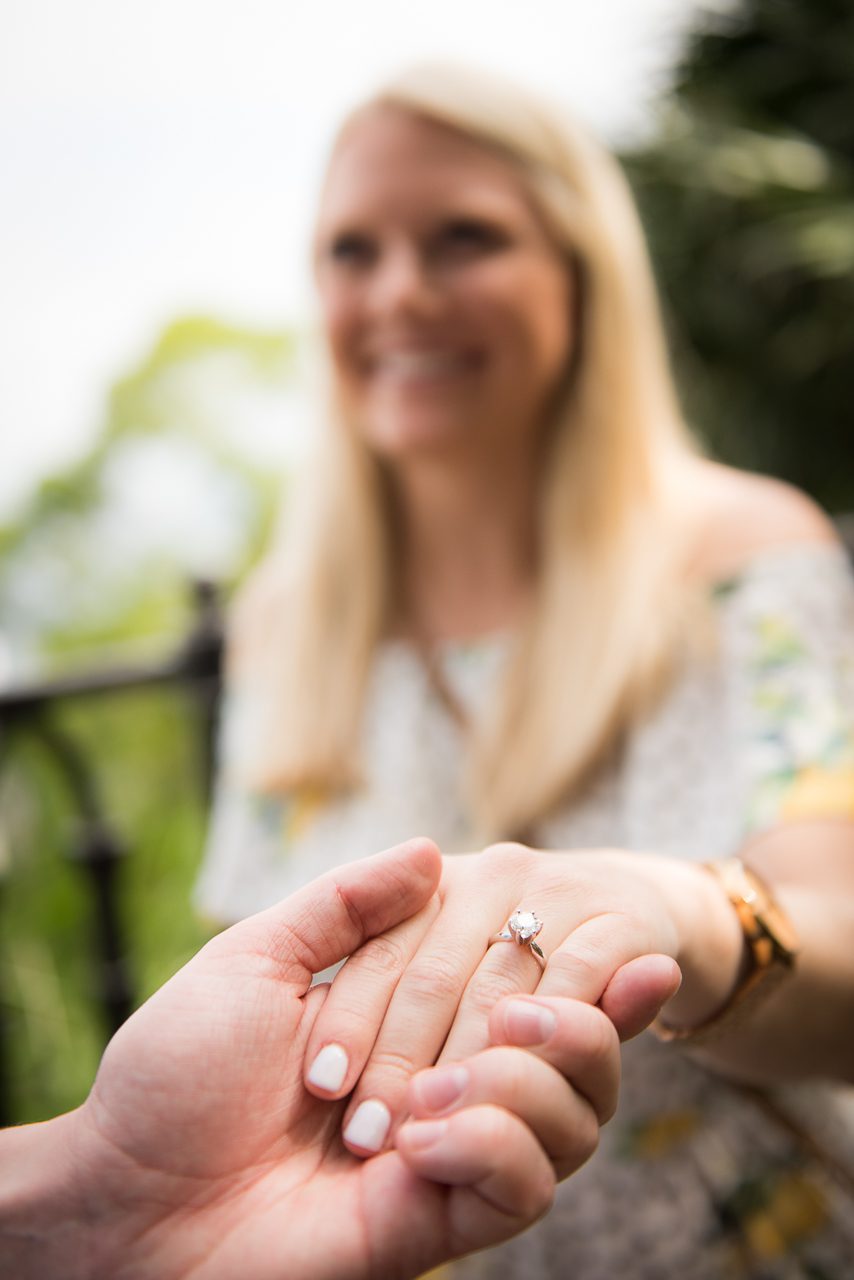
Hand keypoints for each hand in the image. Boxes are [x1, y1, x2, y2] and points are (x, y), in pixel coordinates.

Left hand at [1, 838, 649, 1279]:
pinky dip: (492, 1144)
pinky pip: (527, 1183)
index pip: (520, 979)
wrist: (134, 1193)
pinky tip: (420, 1141)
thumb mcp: (256, 959)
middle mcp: (446, 1077)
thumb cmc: (182, 1069)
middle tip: (510, 1014)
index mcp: (409, 1016)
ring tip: (433, 1089)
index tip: (641, 959)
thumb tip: (428, 848)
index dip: (581, 975)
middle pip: (571, 1048)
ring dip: (527, 1081)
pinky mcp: (446, 1216)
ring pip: (574, 1115)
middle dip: (562, 1024)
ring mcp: (451, 1149)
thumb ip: (347, 904)